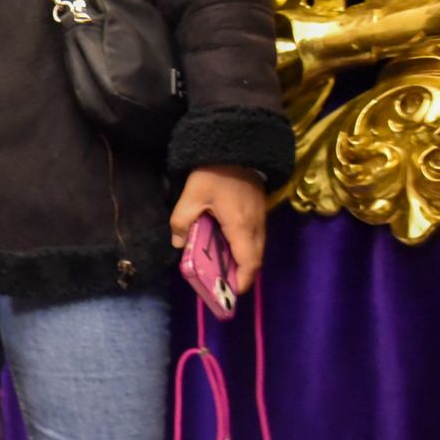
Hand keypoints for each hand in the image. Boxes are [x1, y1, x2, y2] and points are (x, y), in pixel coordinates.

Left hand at [169, 165, 266, 293]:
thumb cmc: (214, 172)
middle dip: (241, 276)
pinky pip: (254, 239)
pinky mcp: (258, 211)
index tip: (231, 293)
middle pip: (254, 260)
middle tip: (222, 287)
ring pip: (256, 250)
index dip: (242, 281)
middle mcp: (255, 226)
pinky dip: (244, 250)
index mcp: (240, 225)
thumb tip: (179, 244)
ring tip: (222, 272)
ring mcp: (260, 218)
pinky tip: (226, 250)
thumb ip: (182, 221)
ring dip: (243, 263)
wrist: (236, 145)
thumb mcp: (191, 196)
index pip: (248, 262)